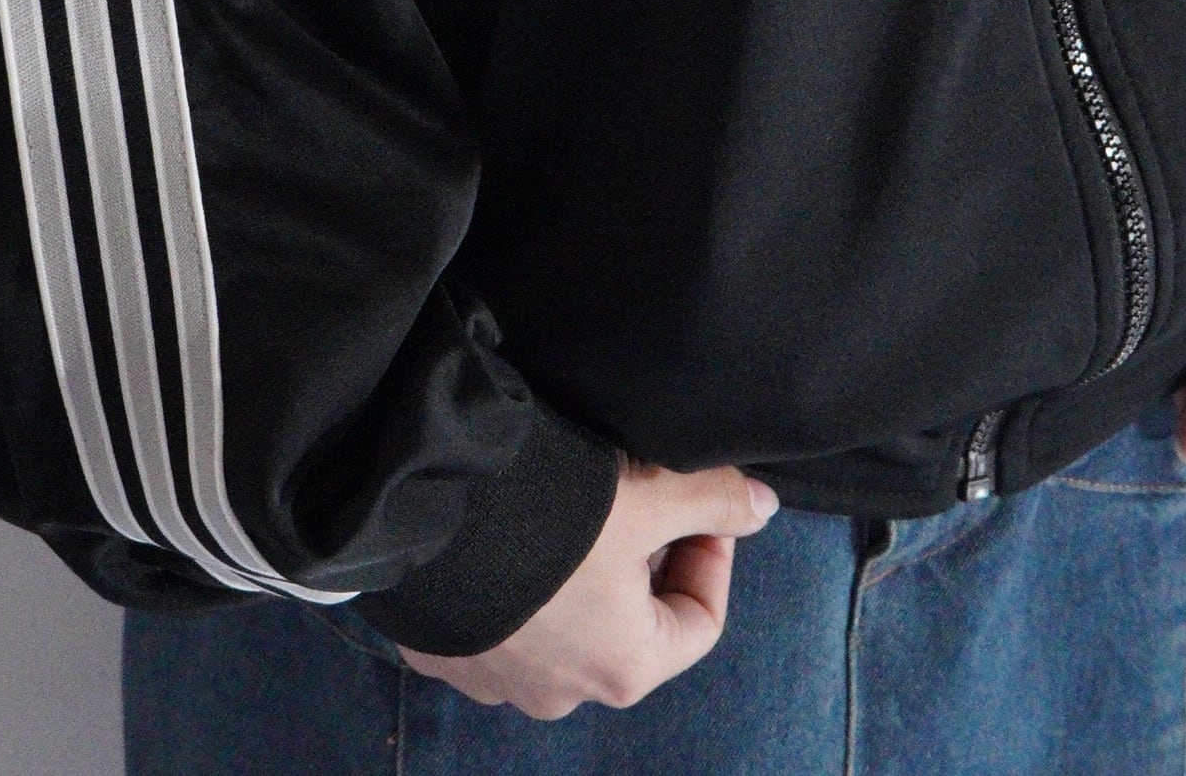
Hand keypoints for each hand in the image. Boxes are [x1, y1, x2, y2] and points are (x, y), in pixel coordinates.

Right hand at [398, 459, 779, 720]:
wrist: (422, 506)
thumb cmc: (547, 511)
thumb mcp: (644, 494)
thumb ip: (711, 499)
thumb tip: (762, 506)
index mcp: (626, 667)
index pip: (700, 621)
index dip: (711, 553)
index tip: (697, 501)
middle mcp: (563, 692)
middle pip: (631, 624)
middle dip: (642, 558)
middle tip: (634, 492)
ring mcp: (497, 681)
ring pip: (562, 625)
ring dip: (576, 576)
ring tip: (569, 508)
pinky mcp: (445, 652)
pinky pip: (497, 622)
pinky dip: (513, 584)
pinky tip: (507, 530)